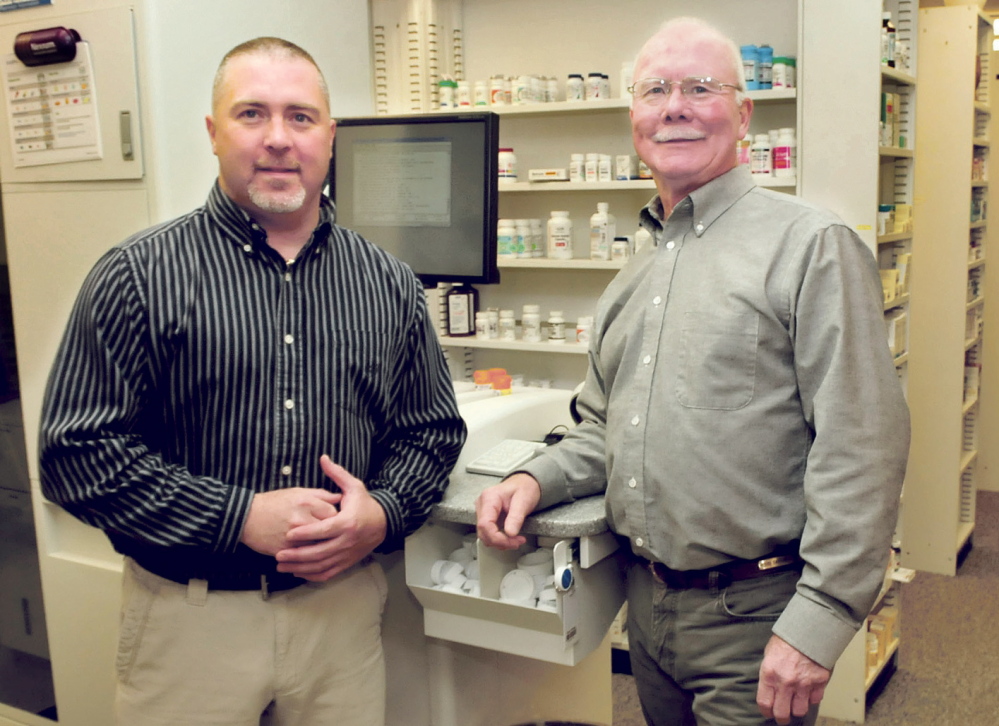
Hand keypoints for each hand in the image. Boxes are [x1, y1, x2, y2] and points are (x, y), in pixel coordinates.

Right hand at [240, 487, 340, 555]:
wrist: (246, 517)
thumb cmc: (272, 503)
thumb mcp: (297, 492)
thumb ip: (320, 494)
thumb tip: (339, 497)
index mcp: (306, 502)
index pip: (333, 512)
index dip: (337, 517)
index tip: (336, 519)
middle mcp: (302, 519)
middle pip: (328, 530)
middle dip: (332, 532)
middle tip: (333, 533)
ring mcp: (293, 537)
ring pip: (319, 545)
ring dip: (322, 545)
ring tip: (324, 543)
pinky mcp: (286, 550)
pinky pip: (304, 556)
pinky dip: (309, 555)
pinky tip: (311, 552)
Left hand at [274, 455, 386, 580]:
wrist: (384, 523)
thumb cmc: (366, 504)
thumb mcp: (355, 486)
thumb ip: (337, 474)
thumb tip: (323, 458)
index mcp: (348, 522)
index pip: (324, 531)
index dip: (306, 534)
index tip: (289, 535)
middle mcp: (347, 541)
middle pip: (319, 552)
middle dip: (297, 555)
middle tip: (278, 555)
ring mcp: (347, 554)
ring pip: (322, 565)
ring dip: (301, 568)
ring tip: (282, 566)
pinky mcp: (347, 562)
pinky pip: (328, 573)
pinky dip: (312, 575)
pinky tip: (298, 572)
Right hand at [475, 472, 540, 549]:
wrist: (524, 483)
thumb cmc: (524, 487)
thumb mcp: (524, 500)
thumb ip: (516, 517)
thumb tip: (510, 533)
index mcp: (489, 498)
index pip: (485, 524)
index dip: (497, 537)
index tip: (512, 541)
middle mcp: (482, 505)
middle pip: (483, 532)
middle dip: (500, 542)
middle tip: (517, 542)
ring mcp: (483, 512)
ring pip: (485, 535)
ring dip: (500, 542)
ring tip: (515, 540)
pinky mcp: (487, 518)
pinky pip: (489, 533)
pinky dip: (499, 539)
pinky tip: (510, 537)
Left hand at [757, 634, 830, 724]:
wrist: (808, 629)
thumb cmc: (787, 639)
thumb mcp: (769, 655)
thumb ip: (769, 674)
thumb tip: (769, 689)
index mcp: (770, 674)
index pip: (764, 703)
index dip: (766, 711)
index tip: (768, 712)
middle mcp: (786, 682)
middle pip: (782, 713)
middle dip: (781, 718)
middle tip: (782, 717)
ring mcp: (804, 683)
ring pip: (800, 710)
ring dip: (797, 709)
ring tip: (795, 705)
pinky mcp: (819, 682)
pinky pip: (815, 700)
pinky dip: (811, 698)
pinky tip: (808, 691)